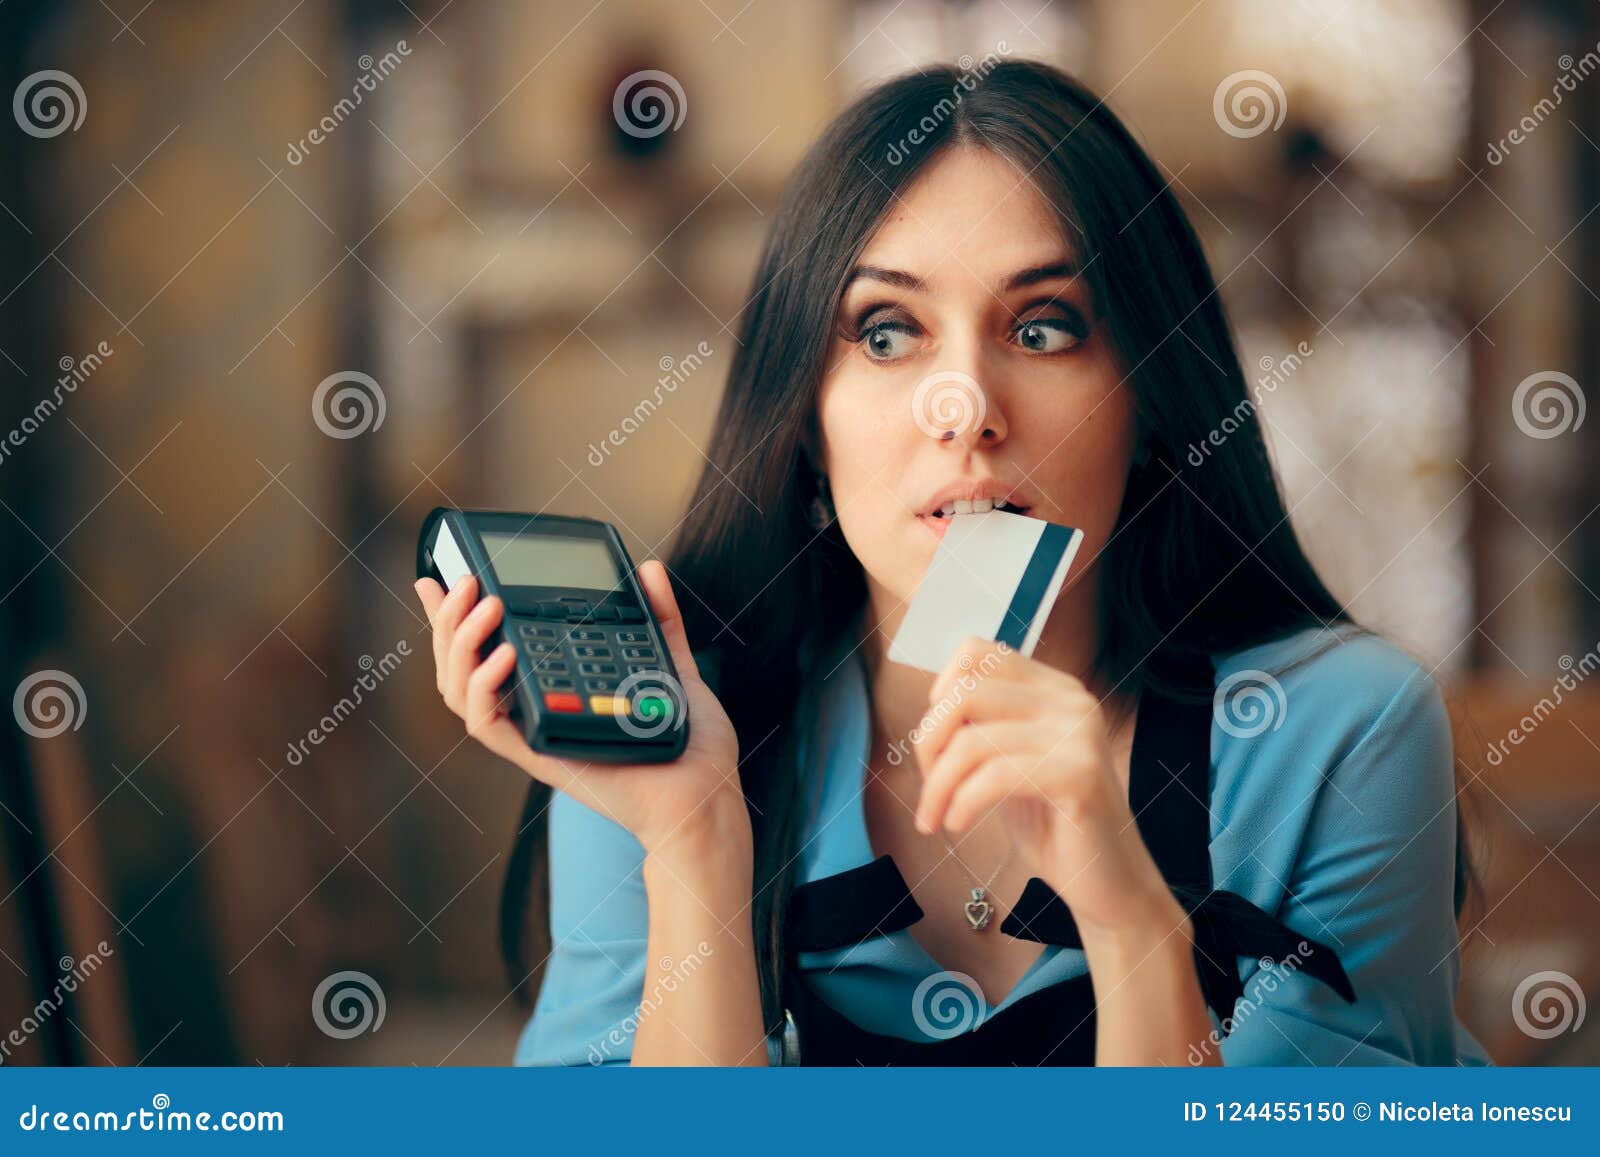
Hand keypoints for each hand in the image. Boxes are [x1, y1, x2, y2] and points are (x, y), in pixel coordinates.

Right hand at [414, 561, 746, 859]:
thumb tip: (647, 569)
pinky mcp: (539, 756)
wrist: (708, 795)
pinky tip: (505, 652)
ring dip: (458, 644)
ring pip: (460, 693)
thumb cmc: (691, 747)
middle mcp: (533, 712)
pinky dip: (484, 687)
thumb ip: (658, 619)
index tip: (435, 579)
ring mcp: (533, 734)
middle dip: (447, 621)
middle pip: (460, 668)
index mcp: (553, 691)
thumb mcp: (671, 667)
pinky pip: (488, 725)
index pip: (485, 653)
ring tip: (483, 606)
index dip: (452, 621)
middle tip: (461, 582)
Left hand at [910, 637, 1184, 939]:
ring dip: (939, 786)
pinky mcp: (1080, 774)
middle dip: (929, 743)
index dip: (940, 693)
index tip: (935, 742)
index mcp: (1054, 688)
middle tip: (929, 789)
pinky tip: (957, 824)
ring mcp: (1079, 733)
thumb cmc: (1051, 823)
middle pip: (966, 693)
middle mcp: (1070, 699)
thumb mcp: (1008, 761)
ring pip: (972, 741)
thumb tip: (931, 706)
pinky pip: (994, 776)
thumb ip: (980, 725)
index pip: (977, 653)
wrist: (1107, 882)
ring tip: (936, 817)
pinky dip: (962, 803)